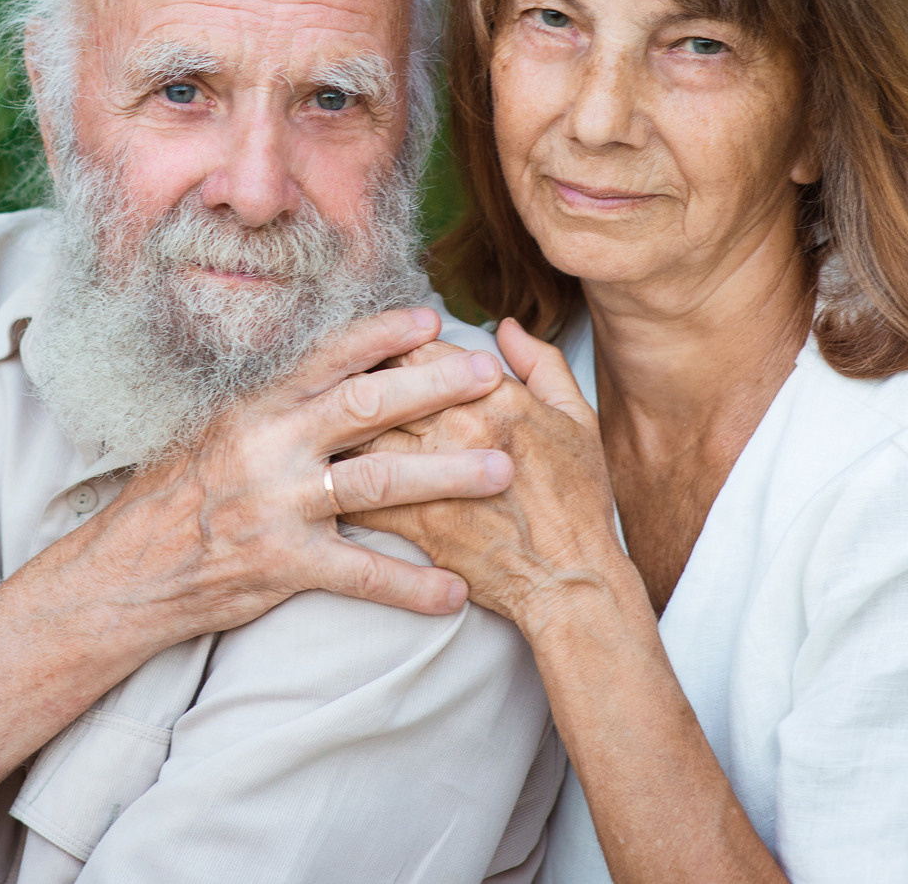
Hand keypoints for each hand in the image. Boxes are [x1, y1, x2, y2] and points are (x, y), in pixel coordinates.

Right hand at [46, 306, 514, 642]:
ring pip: (379, 481)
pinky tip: (457, 591)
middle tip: (490, 380)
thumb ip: (273, 406)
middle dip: (435, 389)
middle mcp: (269, 446)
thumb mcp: (215, 431)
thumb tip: (329, 372)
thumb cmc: (175, 497)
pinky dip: (412, 585)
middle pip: (367, 406)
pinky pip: (361, 573)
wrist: (124, 572)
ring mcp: (277, 505)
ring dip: (447, 477)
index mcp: (256, 407)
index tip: (432, 321)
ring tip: (500, 472)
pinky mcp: (282, 564)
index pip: (328, 358)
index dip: (383, 336)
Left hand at [347, 319, 626, 632]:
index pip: (421, 353)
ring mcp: (434, 477)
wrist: (569, 580)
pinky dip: (339, 483)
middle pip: (384, 387)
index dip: (395, 351)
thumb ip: (540, 363)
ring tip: (329, 431)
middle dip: (359, 386)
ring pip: (363, 435)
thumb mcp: (577, 419)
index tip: (385, 359)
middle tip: (345, 391)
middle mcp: (461, 429)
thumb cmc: (578, 500)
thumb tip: (506, 327)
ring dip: (340, 431)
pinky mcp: (416, 522)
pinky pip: (359, 493)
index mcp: (497, 398)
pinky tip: (329, 481)